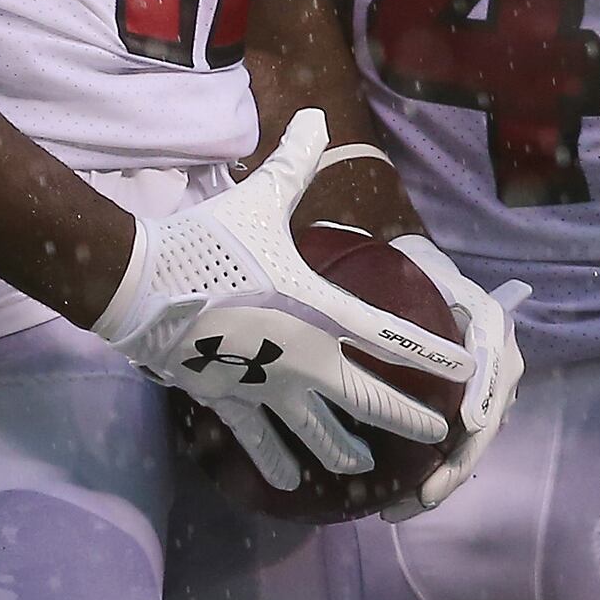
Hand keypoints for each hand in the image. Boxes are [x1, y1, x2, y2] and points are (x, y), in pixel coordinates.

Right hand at [94, 111, 474, 493]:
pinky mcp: (228, 400)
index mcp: (318, 308)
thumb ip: (294, 165)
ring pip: (317, 432)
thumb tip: (315, 116)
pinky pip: (258, 440)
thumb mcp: (257, 200)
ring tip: (365, 469)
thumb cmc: (205, 240)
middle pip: (367, 398)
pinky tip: (289, 484)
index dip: (431, 353)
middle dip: (406, 416)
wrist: (138, 284)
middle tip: (436, 433)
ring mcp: (265, 386)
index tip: (462, 368)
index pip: (390, 334)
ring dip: (346, 452)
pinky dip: (275, 462)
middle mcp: (302, 356)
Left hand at [394, 265, 528, 518]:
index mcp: (493, 326)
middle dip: (456, 468)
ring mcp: (489, 391)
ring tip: (402, 510)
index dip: (483, 397)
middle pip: (485, 425)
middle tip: (420, 498)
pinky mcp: (471, 408)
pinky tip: (404, 495)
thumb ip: (425, 276)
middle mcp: (501, 364)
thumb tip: (409, 300)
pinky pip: (460, 446)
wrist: (426, 273)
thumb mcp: (419, 262)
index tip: (471, 428)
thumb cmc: (417, 267)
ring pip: (474, 445)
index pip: (493, 368)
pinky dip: (437, 472)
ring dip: (443, 481)